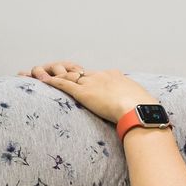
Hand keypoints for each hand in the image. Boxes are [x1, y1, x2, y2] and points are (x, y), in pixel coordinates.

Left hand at [18, 61, 155, 123]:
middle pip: (80, 73)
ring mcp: (92, 83)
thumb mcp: (141, 102)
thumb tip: (142, 112)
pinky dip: (52, 82)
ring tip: (42, 75)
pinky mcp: (84, 92)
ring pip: (69, 76)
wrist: (138, 108)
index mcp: (116, 77)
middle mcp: (102, 76)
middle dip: (68, 74)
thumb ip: (136, 104)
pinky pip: (64, 85)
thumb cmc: (144, 109)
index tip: (82, 79)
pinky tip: (42, 81)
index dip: (88, 78)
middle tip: (56, 73)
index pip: (98, 75)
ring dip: (54, 75)